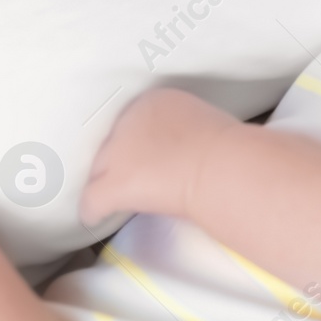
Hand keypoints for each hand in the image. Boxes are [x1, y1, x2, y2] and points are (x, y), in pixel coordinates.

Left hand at [81, 87, 240, 224]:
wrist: (223, 166)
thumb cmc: (229, 148)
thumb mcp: (205, 123)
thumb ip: (185, 130)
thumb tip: (185, 148)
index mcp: (154, 102)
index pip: (133, 122)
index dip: (139, 142)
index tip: (151, 155)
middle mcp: (129, 121)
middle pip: (110, 144)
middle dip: (121, 161)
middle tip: (136, 177)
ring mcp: (117, 153)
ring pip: (97, 171)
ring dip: (106, 183)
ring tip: (114, 197)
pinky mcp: (113, 185)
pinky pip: (91, 202)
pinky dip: (94, 211)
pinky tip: (96, 219)